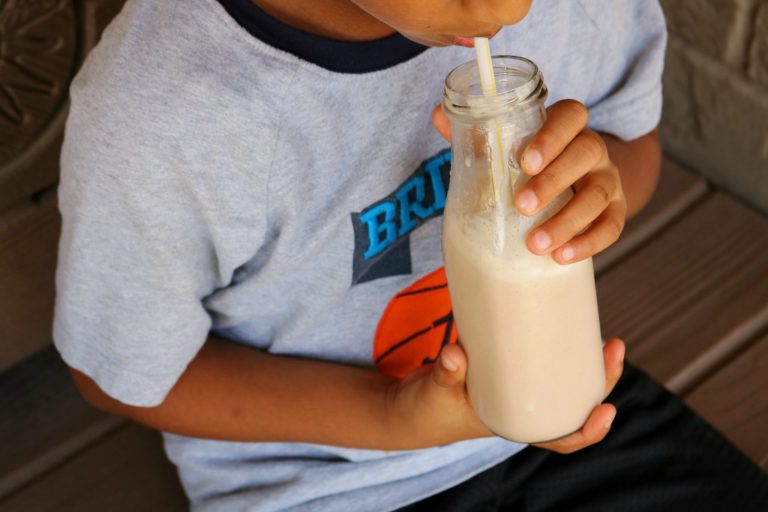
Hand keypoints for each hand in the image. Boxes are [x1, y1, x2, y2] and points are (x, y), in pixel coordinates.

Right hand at [386, 338, 623, 451]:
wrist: (409, 406)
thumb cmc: (426, 410)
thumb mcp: (435, 394)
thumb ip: (446, 374)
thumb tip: (455, 354)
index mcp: (515, 425)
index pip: (562, 438)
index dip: (589, 430)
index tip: (608, 411)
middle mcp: (523, 409)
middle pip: (574, 402)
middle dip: (600, 379)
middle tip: (614, 347)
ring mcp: (516, 389)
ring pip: (563, 380)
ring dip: (586, 361)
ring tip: (603, 335)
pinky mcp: (505, 368)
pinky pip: (538, 360)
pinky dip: (554, 345)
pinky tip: (562, 320)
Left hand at [432, 100, 626, 263]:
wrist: (579, 182)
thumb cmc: (533, 161)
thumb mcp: (509, 143)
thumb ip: (476, 130)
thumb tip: (437, 113)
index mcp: (567, 126)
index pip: (571, 116)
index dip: (552, 136)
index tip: (524, 161)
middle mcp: (593, 149)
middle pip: (587, 154)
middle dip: (553, 182)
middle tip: (521, 206)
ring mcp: (607, 180)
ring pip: (598, 196)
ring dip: (568, 221)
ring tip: (536, 244)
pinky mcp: (615, 211)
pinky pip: (611, 227)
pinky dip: (588, 244)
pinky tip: (561, 257)